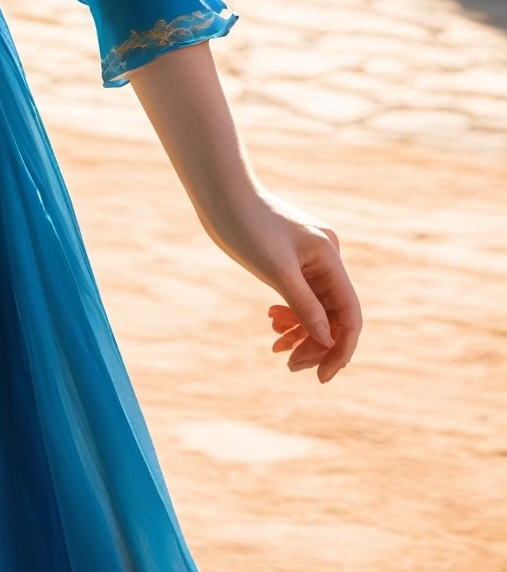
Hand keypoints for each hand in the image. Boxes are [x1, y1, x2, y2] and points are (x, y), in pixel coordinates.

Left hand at [213, 191, 362, 382]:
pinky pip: (301, 296)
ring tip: (278, 349)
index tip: (323, 376)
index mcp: (329, 257)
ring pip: (316, 308)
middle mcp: (326, 259)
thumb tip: (328, 340)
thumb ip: (304, 305)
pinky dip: (291, 315)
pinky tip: (274, 325)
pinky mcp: (293, 261)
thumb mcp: (276, 270)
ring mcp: (310, 260)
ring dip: (302, 332)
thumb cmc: (246, 226)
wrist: (221, 194)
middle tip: (291, 365)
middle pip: (334, 315)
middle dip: (316, 344)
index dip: (341, 348)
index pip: (349, 313)